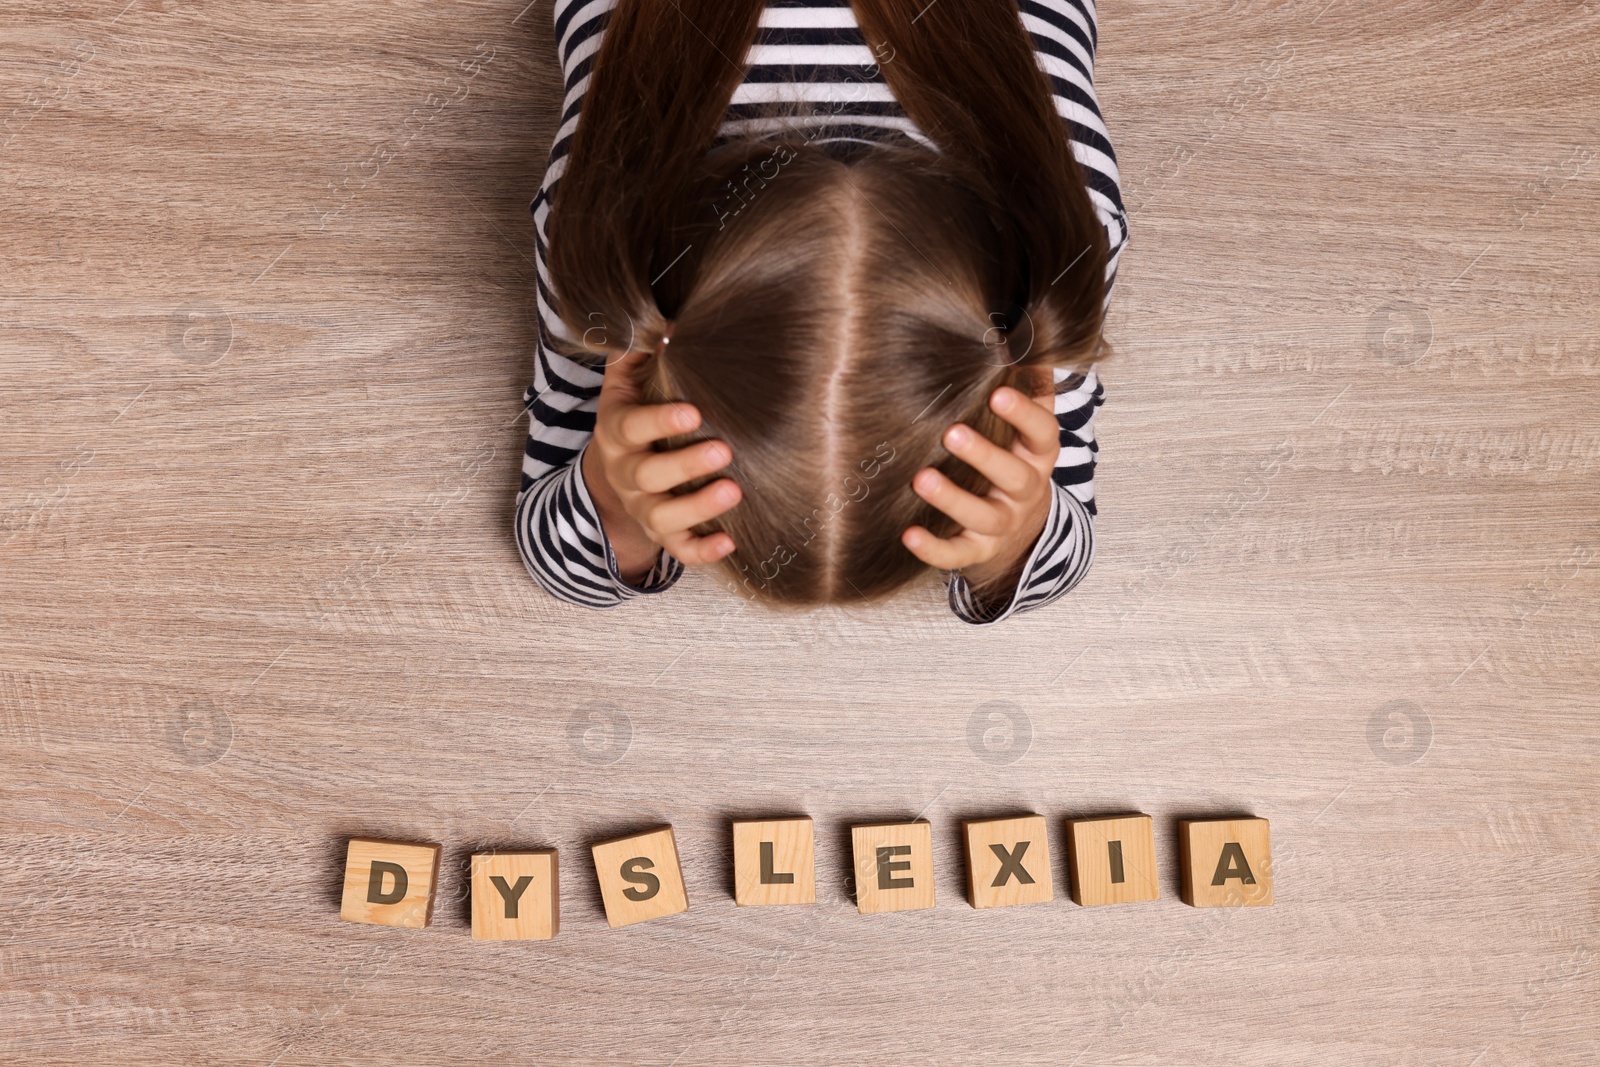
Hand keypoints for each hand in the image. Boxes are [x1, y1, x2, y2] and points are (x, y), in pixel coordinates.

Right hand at [580, 348, 741, 584]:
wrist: (612, 478)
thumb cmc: (633, 418)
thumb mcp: (625, 384)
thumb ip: (639, 352)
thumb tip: (668, 319)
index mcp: (617, 432)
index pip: (632, 427)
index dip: (660, 421)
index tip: (694, 411)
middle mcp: (627, 474)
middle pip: (649, 474)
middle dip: (686, 464)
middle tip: (724, 448)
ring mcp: (643, 508)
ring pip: (664, 516)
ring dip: (699, 507)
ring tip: (734, 491)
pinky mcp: (662, 535)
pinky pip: (678, 550)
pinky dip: (702, 551)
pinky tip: (730, 543)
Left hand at [901, 378, 1059, 596]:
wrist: (1023, 528)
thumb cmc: (1015, 458)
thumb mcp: (1028, 427)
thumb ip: (1029, 386)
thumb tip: (1024, 335)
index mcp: (1039, 454)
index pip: (1042, 433)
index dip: (1024, 414)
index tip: (997, 393)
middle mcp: (1025, 490)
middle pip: (1013, 476)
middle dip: (984, 455)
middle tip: (950, 433)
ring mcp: (1003, 523)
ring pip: (983, 516)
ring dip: (952, 499)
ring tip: (920, 479)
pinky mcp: (979, 550)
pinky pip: (958, 554)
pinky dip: (934, 548)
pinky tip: (908, 534)